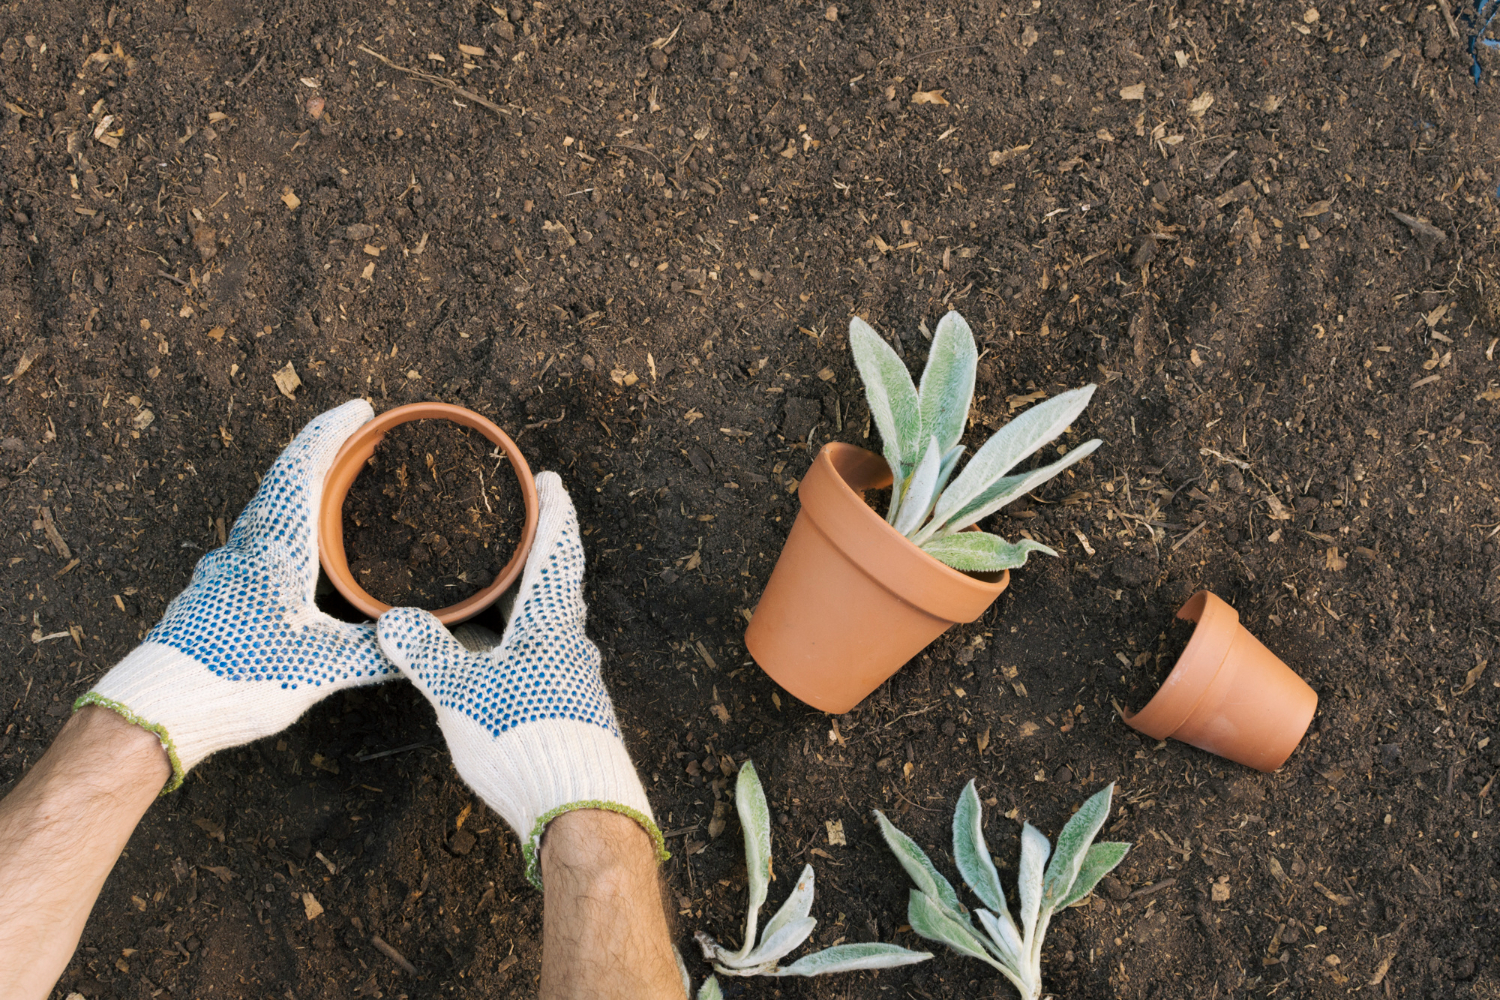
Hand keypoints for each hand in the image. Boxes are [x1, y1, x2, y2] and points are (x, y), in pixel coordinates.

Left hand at [76, 398, 396, 789]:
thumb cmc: (237, 680)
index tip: (360, 408)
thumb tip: (424, 645)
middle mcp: (244, 548)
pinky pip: (252, 539)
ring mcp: (221, 569)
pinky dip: (281, 522)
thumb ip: (378, 655)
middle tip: (354, 436)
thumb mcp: (322, 669)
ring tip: (329, 486)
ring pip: (265, 510)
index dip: (332, 432)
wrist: (156, 711)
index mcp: (275, 550)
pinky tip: (292, 551)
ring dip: (297, 488)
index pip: (304, 470)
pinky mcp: (210, 594)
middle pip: (283, 480)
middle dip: (320, 452)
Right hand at [377, 472, 664, 886]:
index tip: (548, 482)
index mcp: (550, 623)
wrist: (579, 807)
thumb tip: (392, 618)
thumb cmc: (525, 739)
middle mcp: (570, 644)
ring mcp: (573, 678)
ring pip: (546, 624)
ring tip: (495, 588)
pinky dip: (519, 640)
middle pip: (552, 585)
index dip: (552, 513)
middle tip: (513, 527)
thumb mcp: (461, 692)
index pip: (555, 551)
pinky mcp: (568, 709)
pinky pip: (542, 657)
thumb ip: (426, 652)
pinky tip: (496, 654)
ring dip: (524, 601)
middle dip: (533, 554)